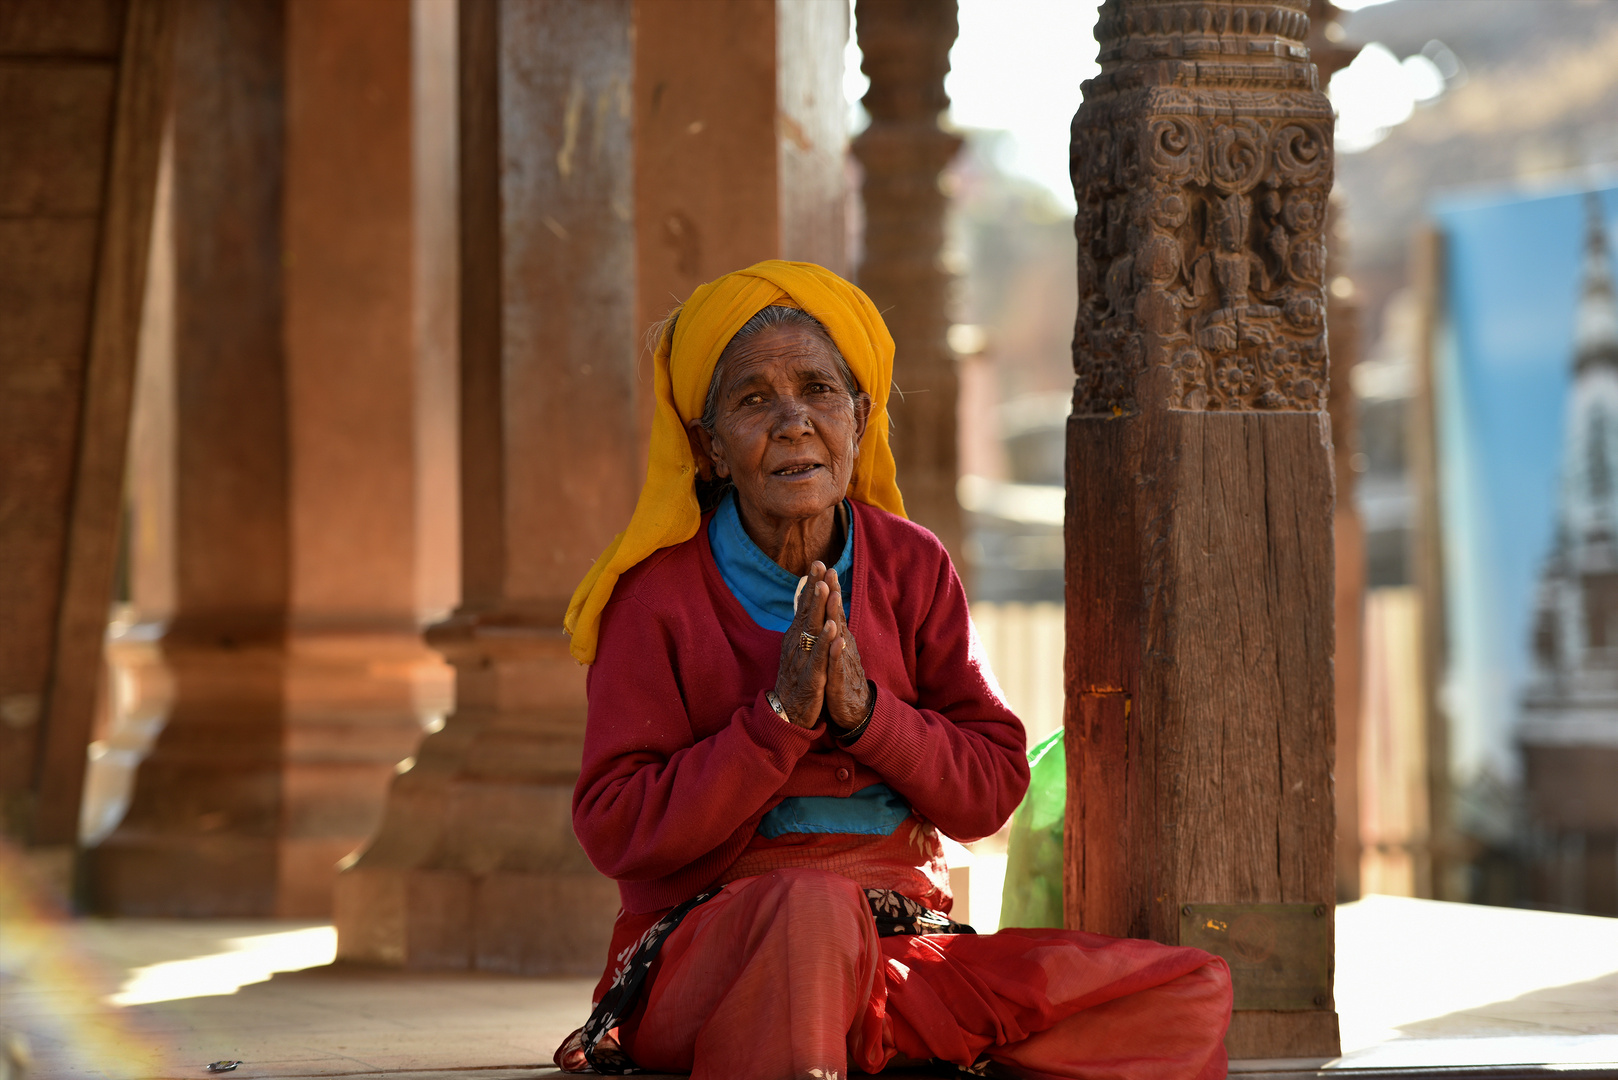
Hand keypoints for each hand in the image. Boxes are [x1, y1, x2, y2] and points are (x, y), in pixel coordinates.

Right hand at [774, 561, 834, 726]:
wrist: (787, 715)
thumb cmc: (796, 680)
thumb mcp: (799, 651)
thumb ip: (802, 628)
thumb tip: (804, 605)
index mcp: (796, 638)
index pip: (804, 607)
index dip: (811, 585)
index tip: (818, 563)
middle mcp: (797, 645)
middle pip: (806, 612)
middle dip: (814, 588)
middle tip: (819, 565)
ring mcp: (802, 661)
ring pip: (810, 631)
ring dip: (817, 609)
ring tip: (824, 588)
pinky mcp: (810, 679)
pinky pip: (818, 658)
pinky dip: (825, 644)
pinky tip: (833, 630)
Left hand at [821, 567, 869, 730]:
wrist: (853, 710)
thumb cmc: (841, 677)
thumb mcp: (834, 650)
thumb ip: (832, 629)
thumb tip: (828, 608)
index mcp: (839, 638)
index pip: (833, 609)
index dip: (829, 588)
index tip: (823, 565)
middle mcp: (843, 645)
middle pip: (838, 615)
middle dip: (833, 593)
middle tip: (830, 570)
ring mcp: (843, 661)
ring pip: (839, 636)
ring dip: (837, 616)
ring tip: (833, 597)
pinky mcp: (840, 681)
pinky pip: (838, 665)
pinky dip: (837, 652)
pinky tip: (838, 640)